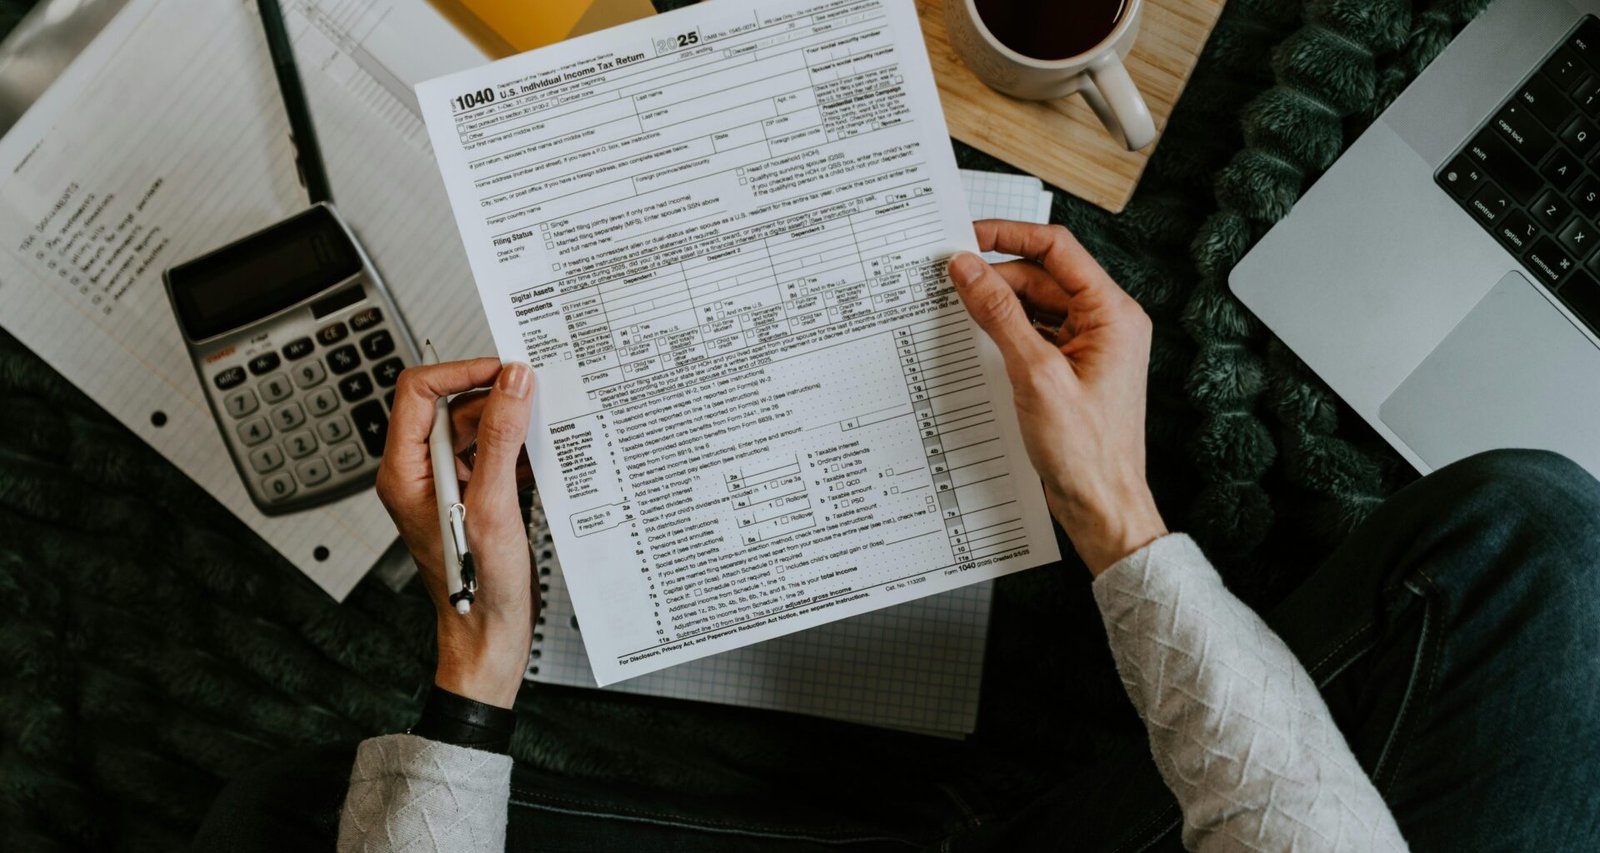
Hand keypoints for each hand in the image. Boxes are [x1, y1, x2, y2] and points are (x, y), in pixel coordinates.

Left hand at [377, 358, 537, 706]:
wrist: (488, 636)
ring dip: (512, 430)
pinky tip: (542, 466)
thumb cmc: (476, 589)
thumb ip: (499, 440)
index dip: (461, 372)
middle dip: (496, 402)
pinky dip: (519, 454)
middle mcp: (420, 474)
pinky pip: (494, 456)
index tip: (503, 371)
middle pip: (453, 407)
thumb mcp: (491, 507)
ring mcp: (448, 486)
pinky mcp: (473, 498)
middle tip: (536, 400)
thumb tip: (512, 385)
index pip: (418, 392)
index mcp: (405, 472)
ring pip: (477, 430)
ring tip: (543, 439)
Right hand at [948, 221, 1166, 574]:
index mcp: (1113, 314)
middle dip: (996, 277)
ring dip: (997, 306)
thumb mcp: (1034, 373)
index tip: (968, 236)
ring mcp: (1089, 348)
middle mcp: (1105, 324)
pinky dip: (1005, 333)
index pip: (1057, 249)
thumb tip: (967, 270)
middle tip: (948, 280)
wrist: (1102, 506)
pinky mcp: (1071, 371)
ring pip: (1035, 306)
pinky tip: (976, 340)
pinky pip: (1034, 335)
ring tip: (956, 309)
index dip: (1010, 235)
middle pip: (1042, 277)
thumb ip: (998, 314)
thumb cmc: (1086, 451)